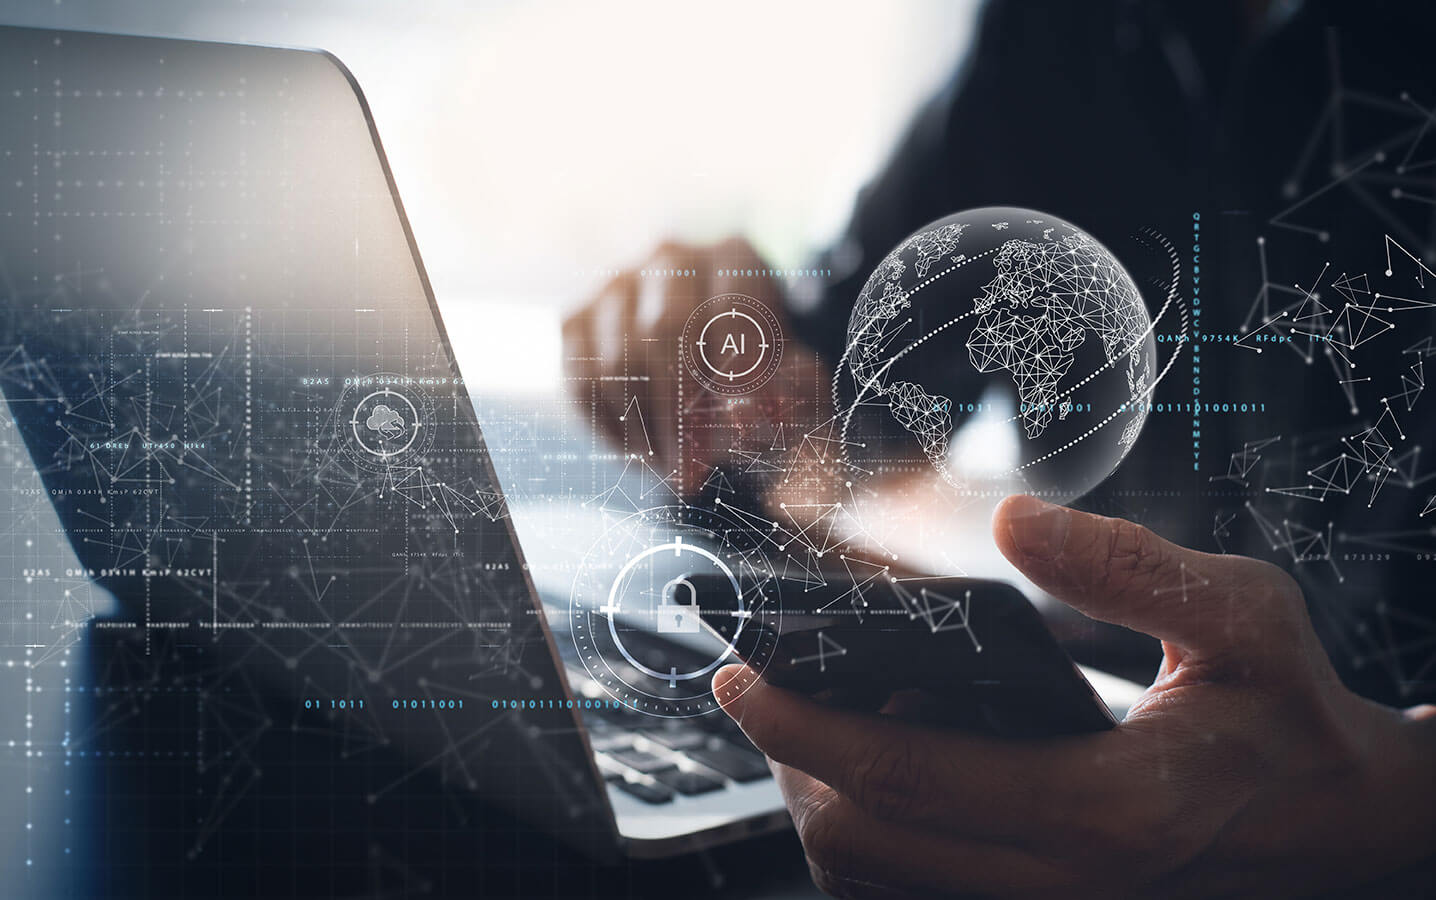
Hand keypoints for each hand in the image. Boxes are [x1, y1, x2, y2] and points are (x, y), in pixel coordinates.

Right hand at [562, 237, 828, 495]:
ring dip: (645, 431)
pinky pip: (582, 381)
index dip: (734, 372)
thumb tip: (744, 412)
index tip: (740, 432)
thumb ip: (785, 395)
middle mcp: (672, 258)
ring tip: (674, 475)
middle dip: (679, 414)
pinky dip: (612, 430)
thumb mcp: (794, 387)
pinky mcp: (576, 320)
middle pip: (664, 330)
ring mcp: (617, 286)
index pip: (730, 307)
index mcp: (734, 257)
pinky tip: (642, 456)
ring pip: (618, 360)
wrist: (714, 383)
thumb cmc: (766, 382)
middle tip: (693, 475)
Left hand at [714, 495, 1435, 898]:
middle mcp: (1063, 882)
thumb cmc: (1287, 712)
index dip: (803, 726)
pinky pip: (912, 894)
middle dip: (792, 763)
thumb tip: (1009, 523)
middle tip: (771, 690)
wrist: (1339, 818)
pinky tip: (880, 768)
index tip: (740, 679)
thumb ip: (1127, 566)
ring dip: (822, 802)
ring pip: (874, 882)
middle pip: (862, 843)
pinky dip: (868, 837)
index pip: (904, 777)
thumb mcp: (1243, 616)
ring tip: (821, 719)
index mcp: (1104, 810)